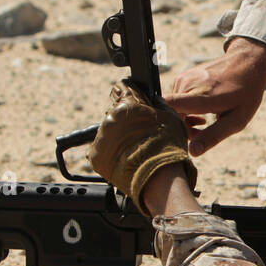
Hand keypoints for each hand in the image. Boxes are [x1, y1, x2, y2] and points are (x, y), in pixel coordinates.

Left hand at [86, 79, 196, 212]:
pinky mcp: (96, 156)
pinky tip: (125, 158)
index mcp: (126, 104)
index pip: (121, 88)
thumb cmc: (167, 146)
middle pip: (114, 112)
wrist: (157, 176)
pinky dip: (111, 153)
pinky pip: (102, 151)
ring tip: (134, 148)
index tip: (132, 99)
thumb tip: (153, 99)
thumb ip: (158, 104)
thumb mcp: (170, 117)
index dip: (129, 93)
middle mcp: (109, 118)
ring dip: (117, 137)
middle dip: (124, 119)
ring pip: (108, 132)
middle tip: (139, 132)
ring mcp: (101, 138)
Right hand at [166, 37, 265, 155]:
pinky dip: (185, 110)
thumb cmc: (245, 93)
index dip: (164, 123)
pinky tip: (201, 112)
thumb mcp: (237, 120)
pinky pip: (176, 100)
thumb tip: (192, 152)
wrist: (247, 63)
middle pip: (171, 115)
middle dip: (182, 129)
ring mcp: (183, 79)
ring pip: (173, 108)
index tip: (174, 136)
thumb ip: (213, 135)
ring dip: (185, 120)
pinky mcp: (182, 77)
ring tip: (204, 122)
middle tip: (201, 134)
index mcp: (202, 96)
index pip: (168, 105)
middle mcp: (188, 85)